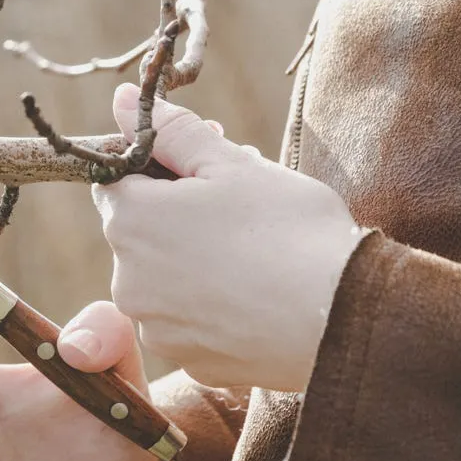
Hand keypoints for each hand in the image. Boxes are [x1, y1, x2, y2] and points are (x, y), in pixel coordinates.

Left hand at [92, 84, 366, 392]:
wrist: (344, 318)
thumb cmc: (289, 230)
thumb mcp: (231, 164)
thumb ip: (172, 130)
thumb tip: (122, 99)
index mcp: (132, 220)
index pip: (116, 178)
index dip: (157, 166)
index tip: (201, 168)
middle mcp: (127, 278)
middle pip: (139, 230)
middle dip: (177, 212)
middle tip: (237, 204)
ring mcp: (154, 326)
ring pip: (162, 278)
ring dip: (191, 260)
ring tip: (252, 250)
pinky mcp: (185, 361)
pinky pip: (187, 321)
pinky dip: (209, 306)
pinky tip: (253, 295)